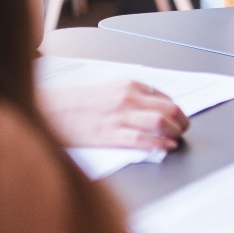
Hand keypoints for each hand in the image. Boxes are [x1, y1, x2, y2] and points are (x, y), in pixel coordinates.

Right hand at [38, 79, 188, 151]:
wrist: (50, 111)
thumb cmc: (78, 104)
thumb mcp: (108, 91)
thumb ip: (131, 97)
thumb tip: (154, 110)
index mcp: (128, 85)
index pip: (165, 97)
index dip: (177, 110)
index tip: (180, 119)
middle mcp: (126, 97)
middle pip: (168, 109)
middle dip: (182, 122)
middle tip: (183, 130)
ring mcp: (119, 116)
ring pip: (160, 122)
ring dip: (174, 133)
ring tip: (176, 139)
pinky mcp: (110, 135)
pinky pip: (142, 140)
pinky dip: (159, 144)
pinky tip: (166, 147)